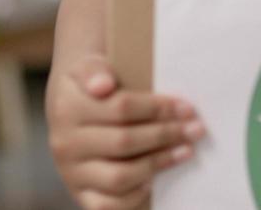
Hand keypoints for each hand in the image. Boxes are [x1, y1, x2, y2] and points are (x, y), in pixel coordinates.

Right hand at [46, 55, 203, 209]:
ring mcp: (71, 171)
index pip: (121, 108)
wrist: (70, 106)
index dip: (159, 108)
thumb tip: (103, 85)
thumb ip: (96, 70)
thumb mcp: (90, 65)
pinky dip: (134, 196)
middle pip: (124, 142)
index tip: (187, 108)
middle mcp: (65, 143)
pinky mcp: (79, 193)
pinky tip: (155, 179)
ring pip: (119, 176)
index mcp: (68, 107)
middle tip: (195, 129)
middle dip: (166, 135)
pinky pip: (106, 206)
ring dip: (158, 163)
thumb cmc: (95, 83)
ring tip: (186, 151)